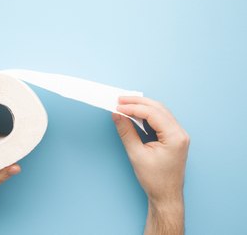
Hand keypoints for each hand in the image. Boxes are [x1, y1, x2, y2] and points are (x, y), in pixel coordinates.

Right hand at [112, 96, 189, 234]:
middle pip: (158, 108)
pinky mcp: (174, 137)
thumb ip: (126, 132)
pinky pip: (161, 119)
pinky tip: (136, 114)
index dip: (134, 108)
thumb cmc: (155, 180)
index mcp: (174, 137)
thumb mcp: (136, 155)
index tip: (118, 107)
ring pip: (160, 112)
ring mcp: (178, 134)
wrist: (166, 196)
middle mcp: (180, 133)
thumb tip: (117, 115)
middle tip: (120, 100)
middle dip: (138, 102)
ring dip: (142, 106)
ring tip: (125, 104)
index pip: (153, 113)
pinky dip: (147, 114)